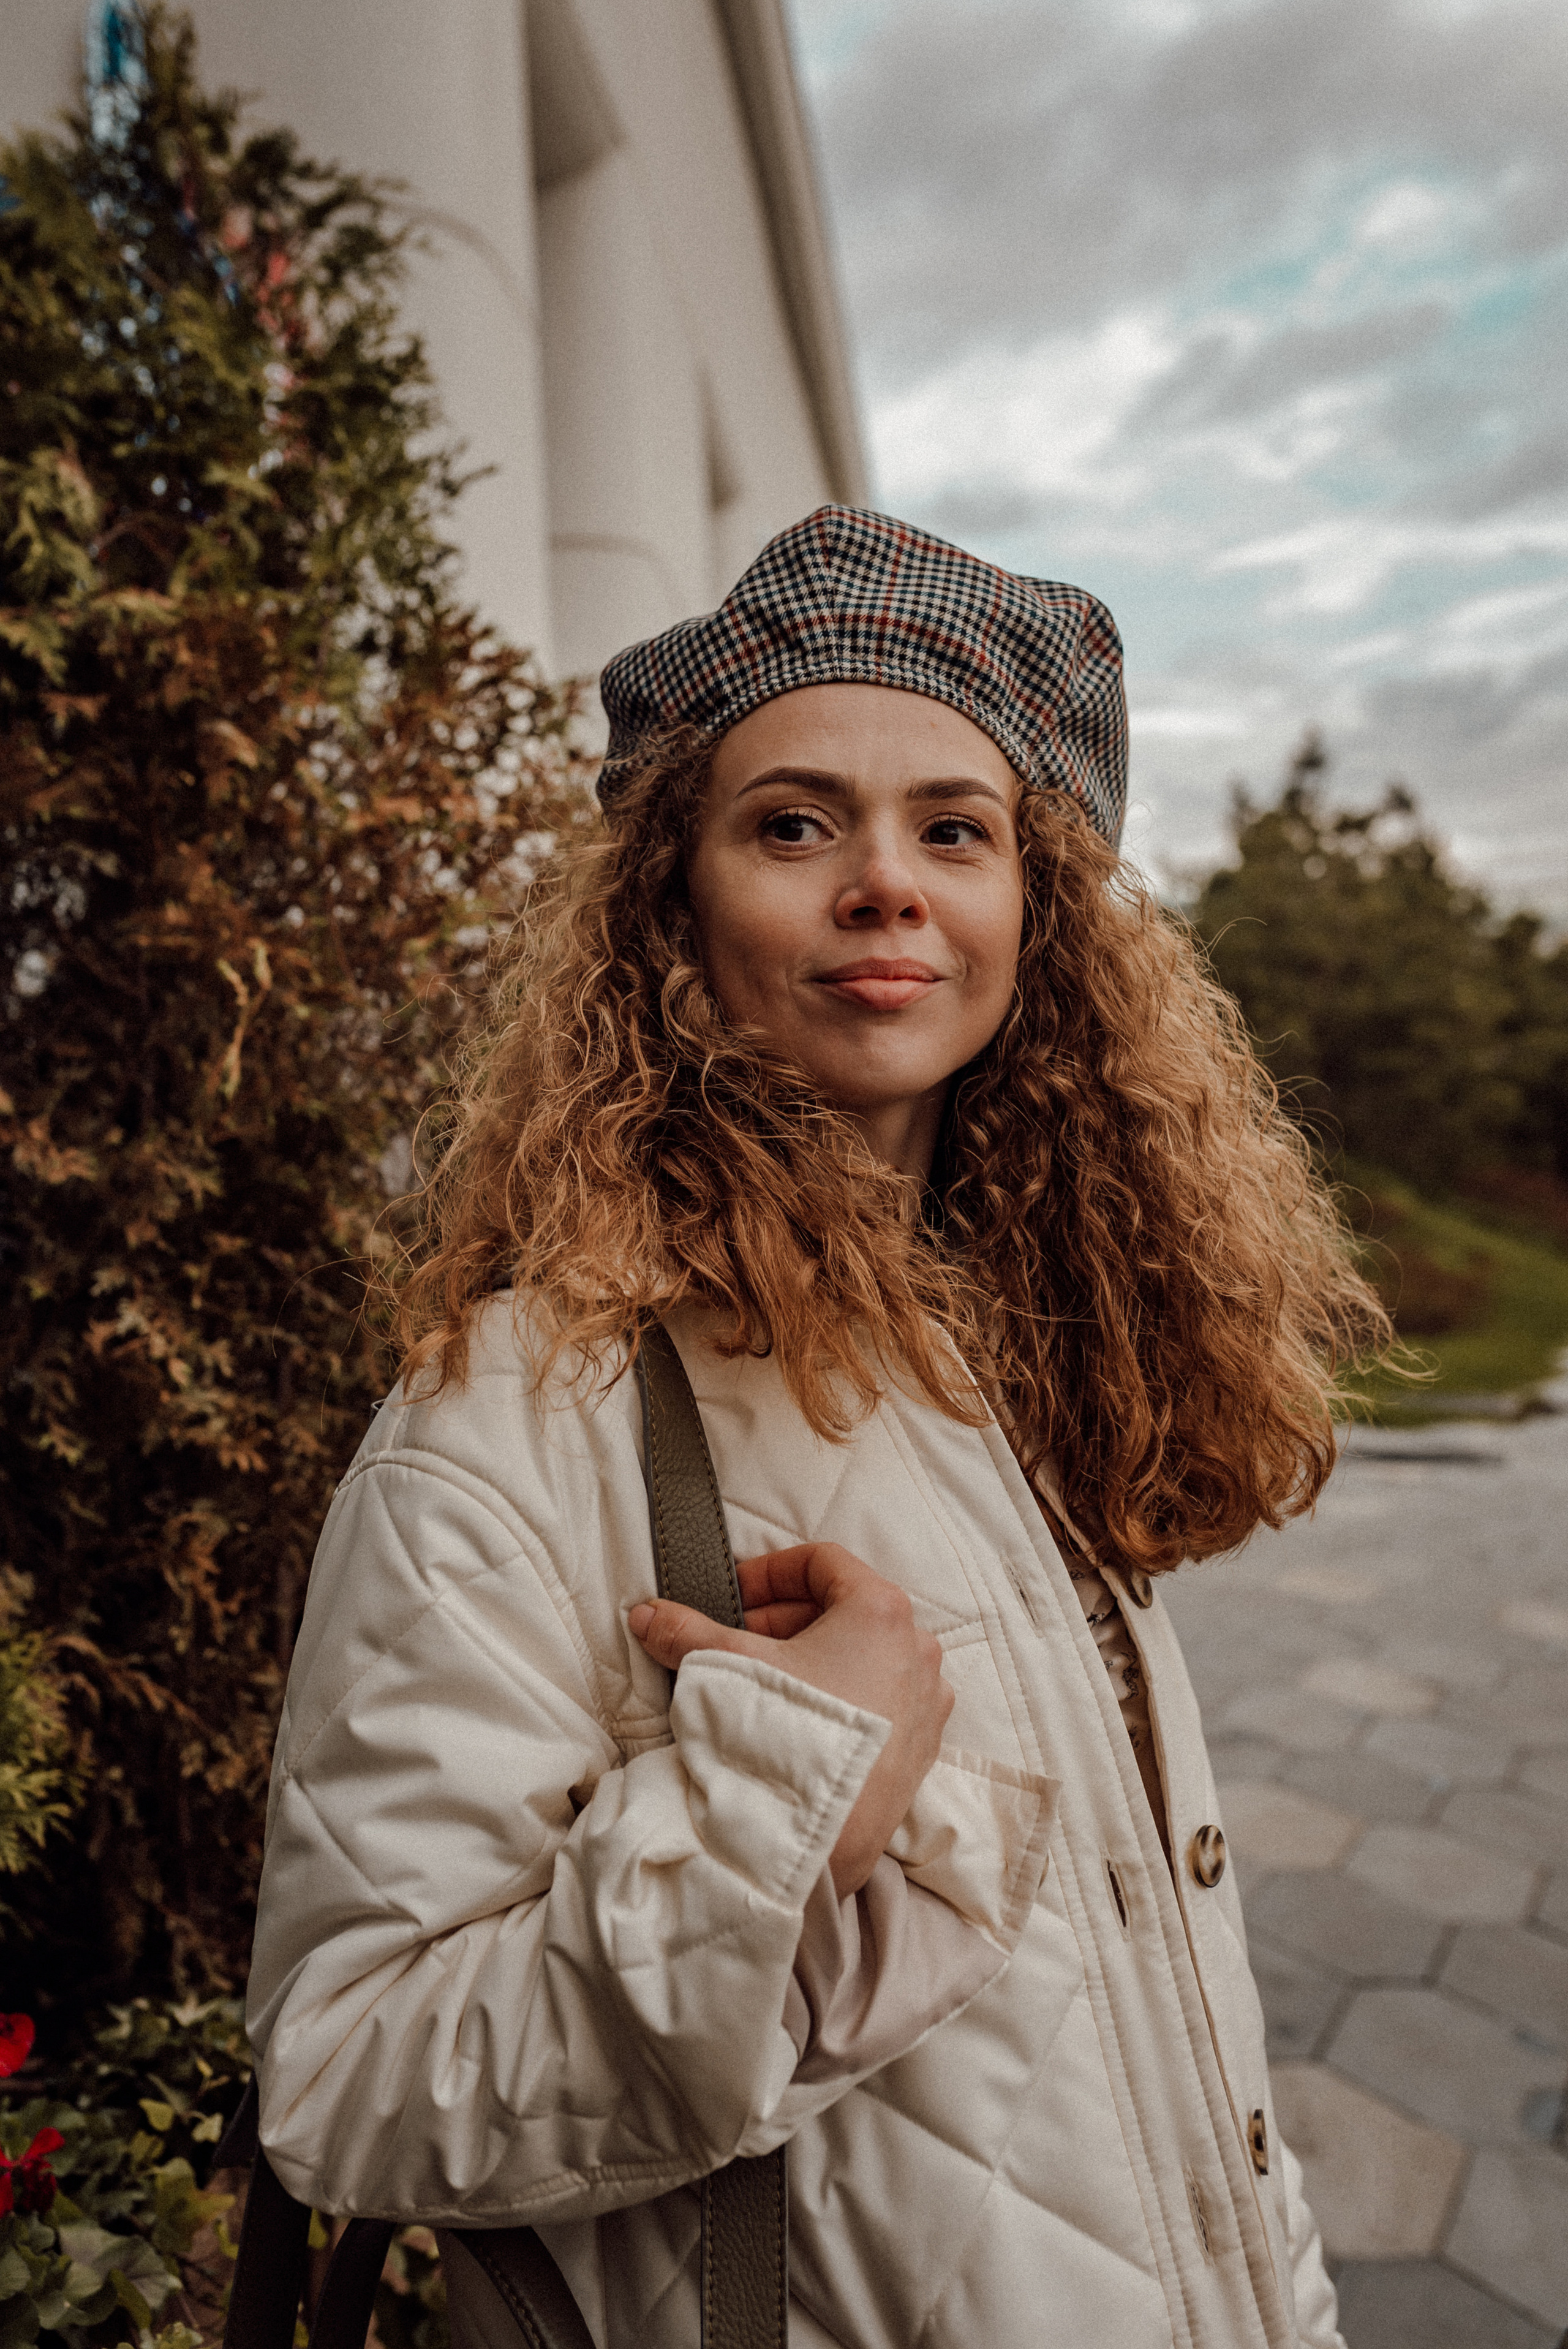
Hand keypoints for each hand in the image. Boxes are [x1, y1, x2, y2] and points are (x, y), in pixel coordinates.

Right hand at [629, 1544, 952, 1897]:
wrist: (815, 1840)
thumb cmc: (785, 1738)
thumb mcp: (725, 1670)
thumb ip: (687, 1633)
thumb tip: (648, 1614)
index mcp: (880, 1611)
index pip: (822, 1561)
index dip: (767, 1572)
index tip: (731, 1597)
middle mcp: (916, 1650)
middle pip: (844, 1609)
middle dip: (782, 1620)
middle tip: (735, 1641)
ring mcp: (925, 1703)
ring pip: (863, 1657)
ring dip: (809, 1660)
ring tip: (761, 1687)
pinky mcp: (921, 1749)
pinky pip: (880, 1702)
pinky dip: (839, 1698)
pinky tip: (796, 1726)